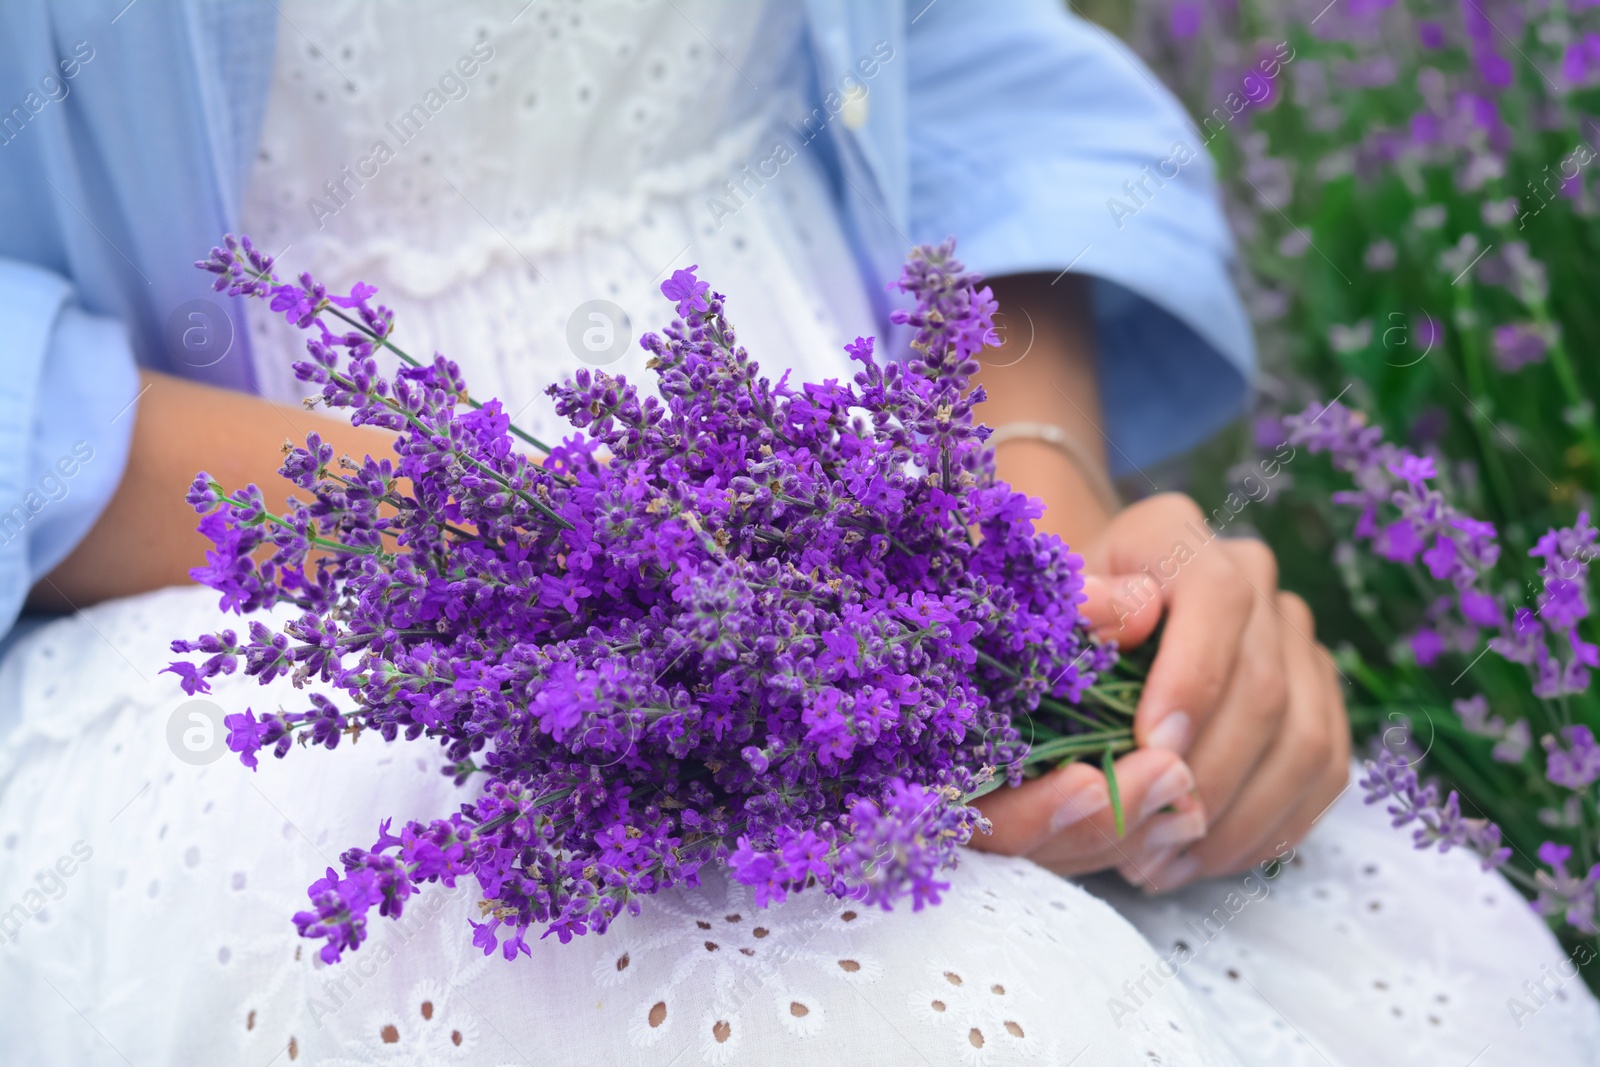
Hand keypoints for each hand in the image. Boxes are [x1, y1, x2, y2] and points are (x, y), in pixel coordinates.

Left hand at [971, 493, 1349, 889]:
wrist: (1078, 627)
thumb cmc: (1046, 626)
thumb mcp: (1037, 609)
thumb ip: (1075, 607)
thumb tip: (1131, 616)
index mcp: (1174, 536)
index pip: (1218, 599)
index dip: (1193, 681)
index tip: (1149, 752)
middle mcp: (1251, 574)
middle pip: (1266, 686)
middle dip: (1207, 775)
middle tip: (1147, 837)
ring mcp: (1293, 635)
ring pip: (1305, 740)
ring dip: (1237, 819)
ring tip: (1162, 863)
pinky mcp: (1317, 693)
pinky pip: (1322, 774)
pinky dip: (1267, 829)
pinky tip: (1201, 859)